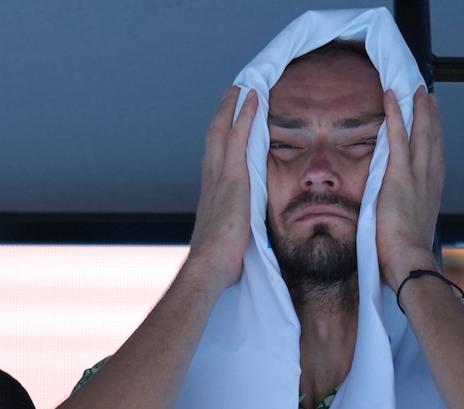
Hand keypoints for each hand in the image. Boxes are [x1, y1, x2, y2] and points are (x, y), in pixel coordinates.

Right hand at [188, 86, 258, 289]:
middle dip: (222, 116)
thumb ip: (234, 234)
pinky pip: (239, 136)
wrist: (209, 264)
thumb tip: (242, 243)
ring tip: (241, 89)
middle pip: (213, 138)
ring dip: (231, 107)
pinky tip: (253, 98)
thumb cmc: (220, 263)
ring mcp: (219, 176)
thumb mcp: (228, 243)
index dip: (218, 141)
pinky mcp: (233, 176)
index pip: (213, 160)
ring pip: (222, 131)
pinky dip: (244, 114)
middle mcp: (210, 180)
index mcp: (210, 195)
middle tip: (230, 96)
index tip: (224, 128)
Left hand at [376, 86, 445, 291]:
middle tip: (428, 96)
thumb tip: (398, 218)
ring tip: (415, 91)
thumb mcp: (411, 232)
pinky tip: (391, 97)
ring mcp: (416, 176)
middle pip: (433, 139)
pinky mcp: (399, 175)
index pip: (435, 158)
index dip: (435, 137)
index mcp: (431, 194)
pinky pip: (397, 136)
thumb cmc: (406, 256)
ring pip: (421, 132)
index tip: (433, 122)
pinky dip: (395, 114)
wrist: (409, 262)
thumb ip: (407, 218)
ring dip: (418, 108)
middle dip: (431, 115)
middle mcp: (429, 180)